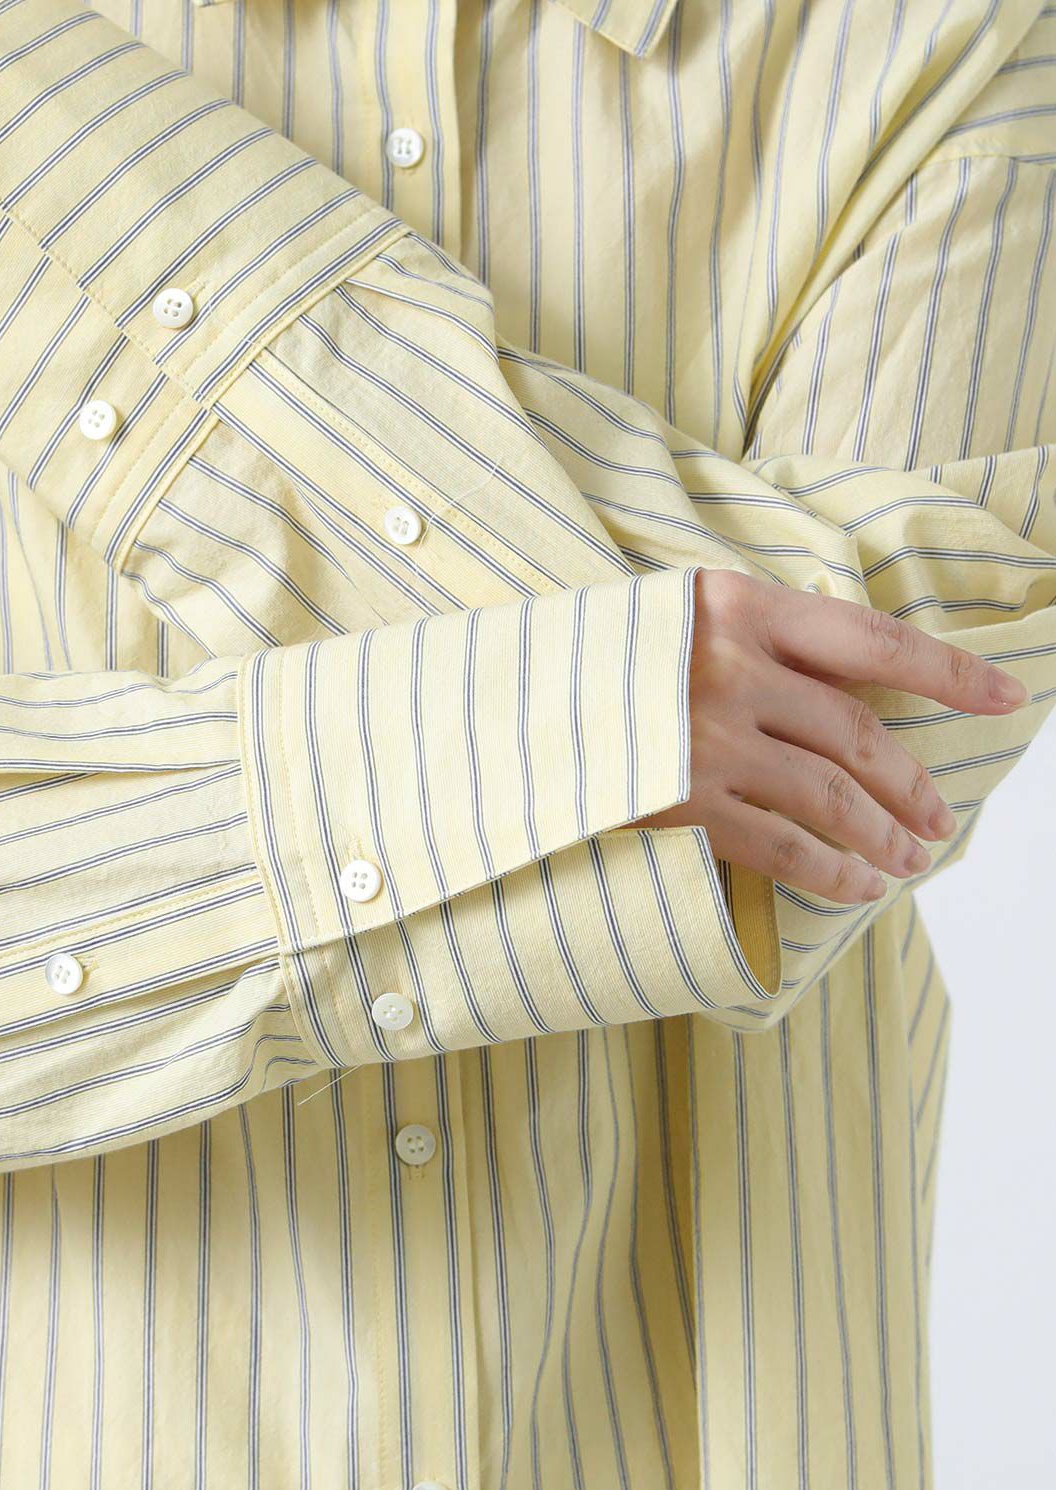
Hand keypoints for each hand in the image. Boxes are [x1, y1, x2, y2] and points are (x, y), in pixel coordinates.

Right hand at [619, 566, 1030, 901]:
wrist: (487, 709)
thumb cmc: (584, 660)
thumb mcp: (664, 616)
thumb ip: (745, 635)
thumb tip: (833, 678)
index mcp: (732, 603)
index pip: (869, 637)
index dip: (948, 673)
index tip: (1007, 697)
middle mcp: (728, 666)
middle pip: (858, 731)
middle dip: (911, 782)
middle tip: (939, 816)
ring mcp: (705, 738)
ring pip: (831, 794)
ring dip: (883, 834)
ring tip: (911, 859)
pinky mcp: (680, 803)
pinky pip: (782, 845)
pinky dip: (831, 869)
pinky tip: (859, 885)